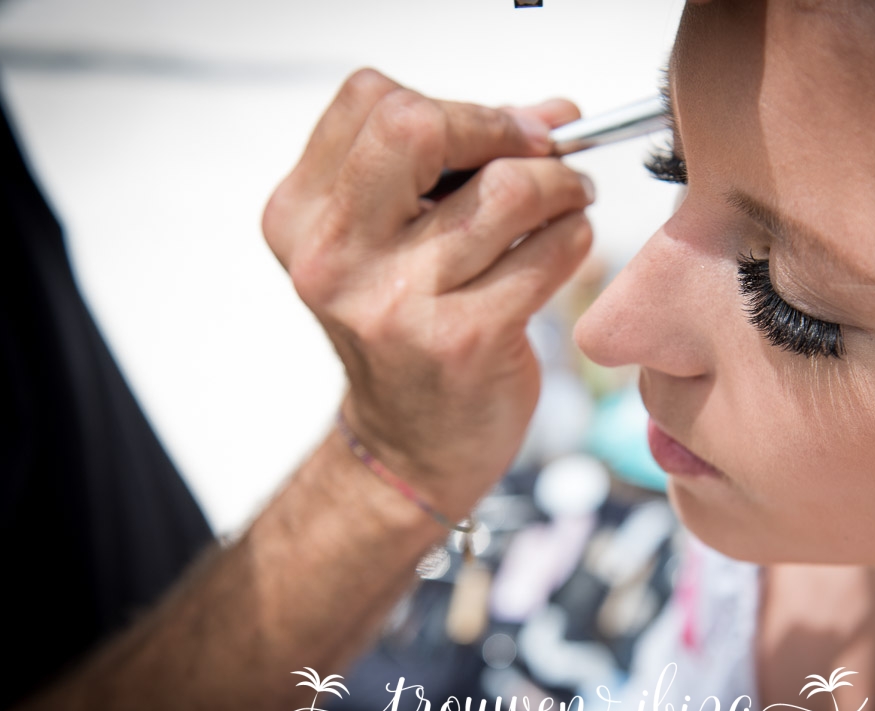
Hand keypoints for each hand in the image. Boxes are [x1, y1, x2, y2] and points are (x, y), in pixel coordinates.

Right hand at [262, 69, 594, 521]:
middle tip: (544, 152)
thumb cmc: (408, 333)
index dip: (455, 107)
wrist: (410, 445)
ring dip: (560, 185)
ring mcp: (397, 302)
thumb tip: (553, 113)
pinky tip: (567, 246)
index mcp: (300, 218)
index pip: (371, 101)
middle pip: (418, 126)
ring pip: (505, 189)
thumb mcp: (393, 242)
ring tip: (569, 201)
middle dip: (502, 129)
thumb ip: (456, 165)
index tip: (503, 132)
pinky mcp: (463, 339)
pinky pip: (546, 252)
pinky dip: (574, 237)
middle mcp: (335, 257)